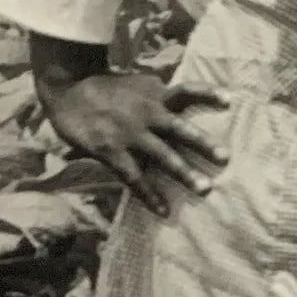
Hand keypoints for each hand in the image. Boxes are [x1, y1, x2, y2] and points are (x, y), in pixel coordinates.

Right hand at [40, 71, 229, 217]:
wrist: (67, 88)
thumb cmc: (107, 89)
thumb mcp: (138, 85)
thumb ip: (160, 95)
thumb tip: (186, 99)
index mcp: (155, 96)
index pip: (187, 91)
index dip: (208, 94)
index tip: (230, 100)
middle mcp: (147, 113)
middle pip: (179, 127)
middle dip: (203, 143)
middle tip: (225, 157)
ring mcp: (129, 133)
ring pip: (162, 155)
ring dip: (184, 172)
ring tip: (205, 189)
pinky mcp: (111, 150)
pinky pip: (134, 176)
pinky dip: (149, 195)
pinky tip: (163, 210)